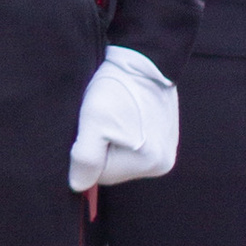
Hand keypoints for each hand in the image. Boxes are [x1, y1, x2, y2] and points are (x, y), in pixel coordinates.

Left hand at [69, 43, 177, 192]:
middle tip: (100, 119)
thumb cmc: (116, 89)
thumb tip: (78, 186)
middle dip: (101, 147)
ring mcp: (167, 151)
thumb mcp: (93, 122)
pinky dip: (124, 133)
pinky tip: (123, 114)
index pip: (102, 174)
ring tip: (112, 115)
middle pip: (114, 168)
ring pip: (122, 157)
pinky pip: (134, 145)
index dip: (87, 152)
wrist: (144, 60)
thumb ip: (85, 158)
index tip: (91, 126)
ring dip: (111, 140)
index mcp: (149, 162)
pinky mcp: (165, 138)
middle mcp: (163, 163)